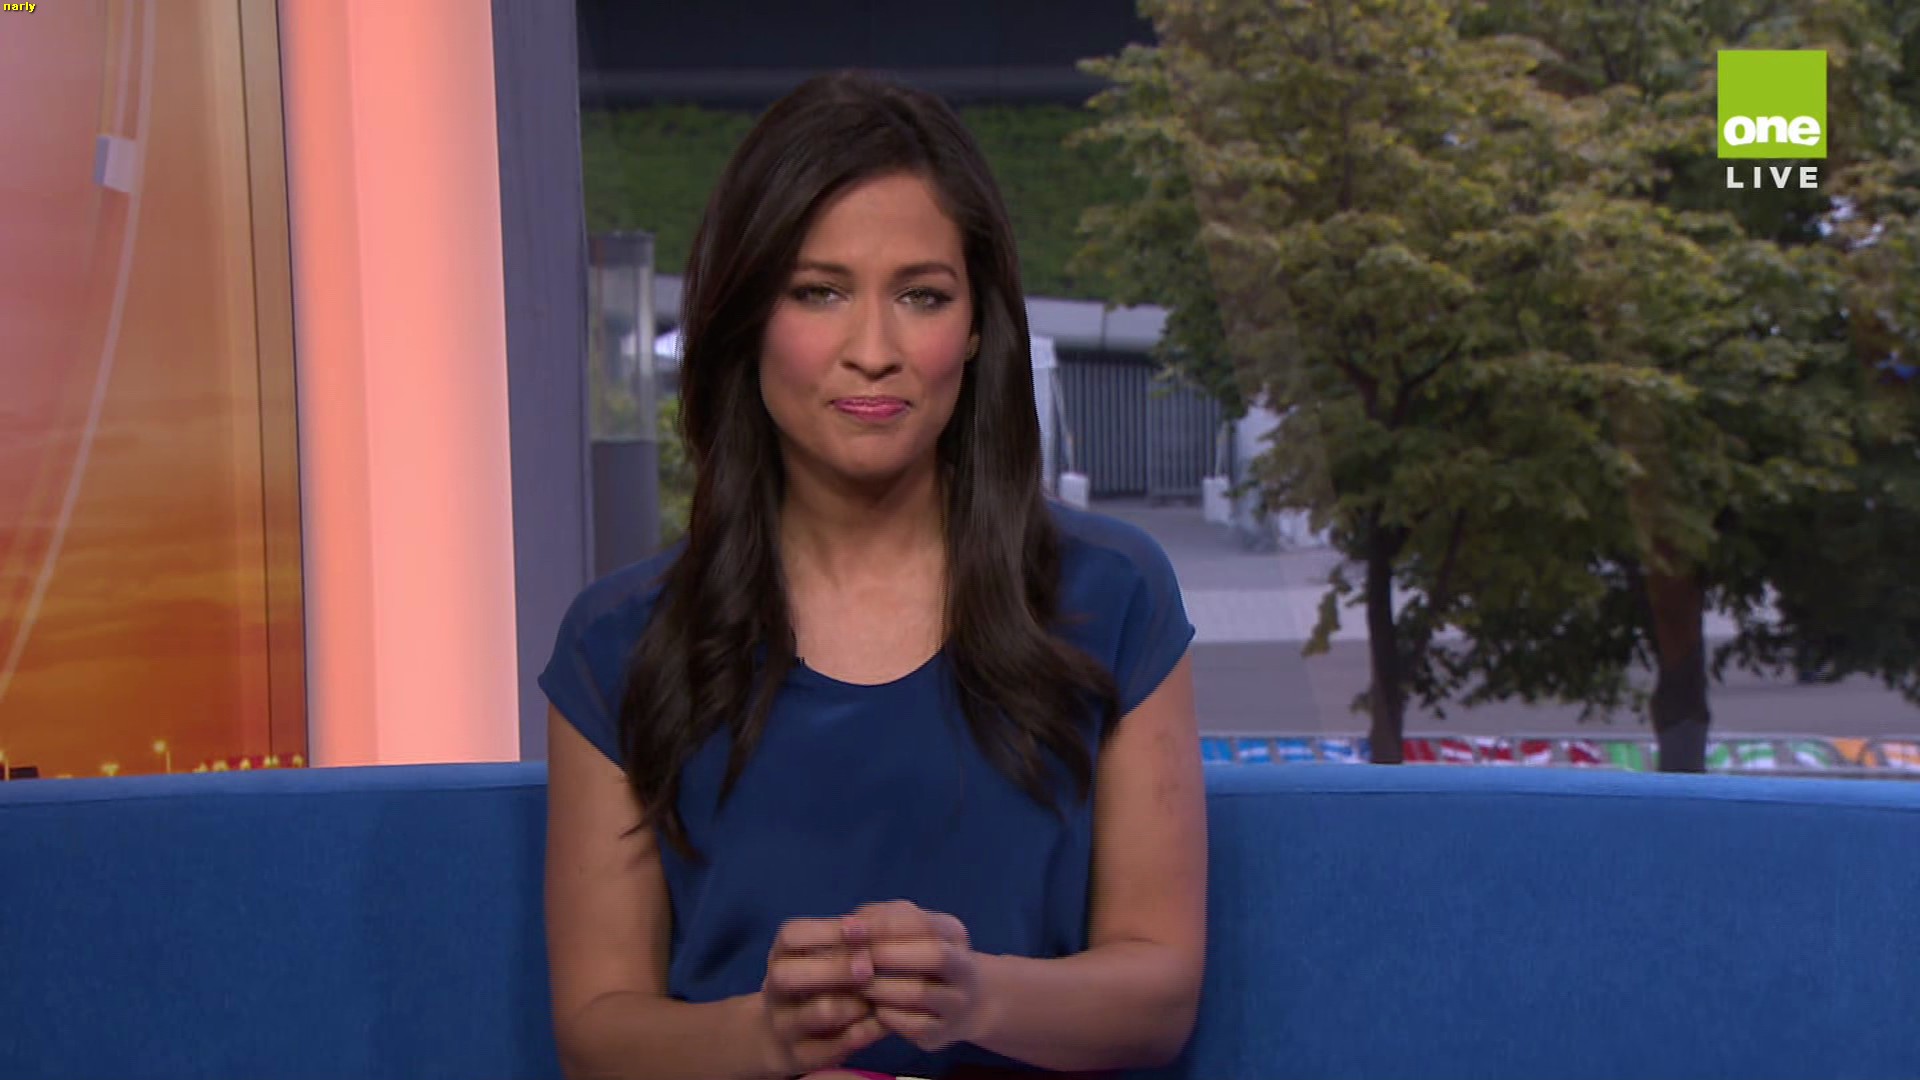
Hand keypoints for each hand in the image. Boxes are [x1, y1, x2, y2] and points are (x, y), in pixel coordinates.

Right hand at [758, 916, 885, 1075]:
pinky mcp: (802, 1057)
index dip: (827, 930)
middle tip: (869, 966)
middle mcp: (776, 990)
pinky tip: (884, 1022)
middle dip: (834, 968)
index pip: (792, 936)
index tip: (861, 927)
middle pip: (789, 976)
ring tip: (878, 997)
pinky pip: (833, 1047)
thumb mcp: (822, 957)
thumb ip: (847, 940)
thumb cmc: (818, 983)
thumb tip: (883, 922)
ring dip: (854, 1002)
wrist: (784, 1036)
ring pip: (817, 1012)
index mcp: (782, 956)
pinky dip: (864, 1032)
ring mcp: (785, 1026)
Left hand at [848, 900, 983, 1051]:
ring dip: (881, 988)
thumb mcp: (908, 931)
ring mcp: (957, 1003)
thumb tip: (850, 925)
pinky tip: (872, 1009)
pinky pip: (914, 1026)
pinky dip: (888, 1017)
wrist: (962, 1004)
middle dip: (888, 955)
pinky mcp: (943, 1033)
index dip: (883, 926)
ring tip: (855, 985)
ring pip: (921, 993)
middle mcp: (964, 967)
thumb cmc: (920, 957)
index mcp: (953, 933)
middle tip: (852, 960)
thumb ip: (880, 920)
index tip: (847, 929)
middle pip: (934, 956)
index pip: (922, 923)